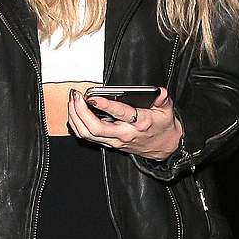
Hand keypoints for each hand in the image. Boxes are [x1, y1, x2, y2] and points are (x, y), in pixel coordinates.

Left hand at [67, 86, 181, 159]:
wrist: (164, 147)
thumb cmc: (162, 126)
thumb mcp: (167, 110)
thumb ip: (162, 99)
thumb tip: (159, 91)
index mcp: (139, 122)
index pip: (119, 113)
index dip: (104, 105)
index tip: (92, 96)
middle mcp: (124, 134)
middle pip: (96, 127)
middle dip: (81, 111)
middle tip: (76, 96)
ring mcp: (115, 141)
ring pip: (88, 134)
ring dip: (75, 118)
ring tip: (72, 102)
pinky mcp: (109, 144)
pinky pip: (87, 137)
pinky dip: (77, 125)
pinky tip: (73, 114)